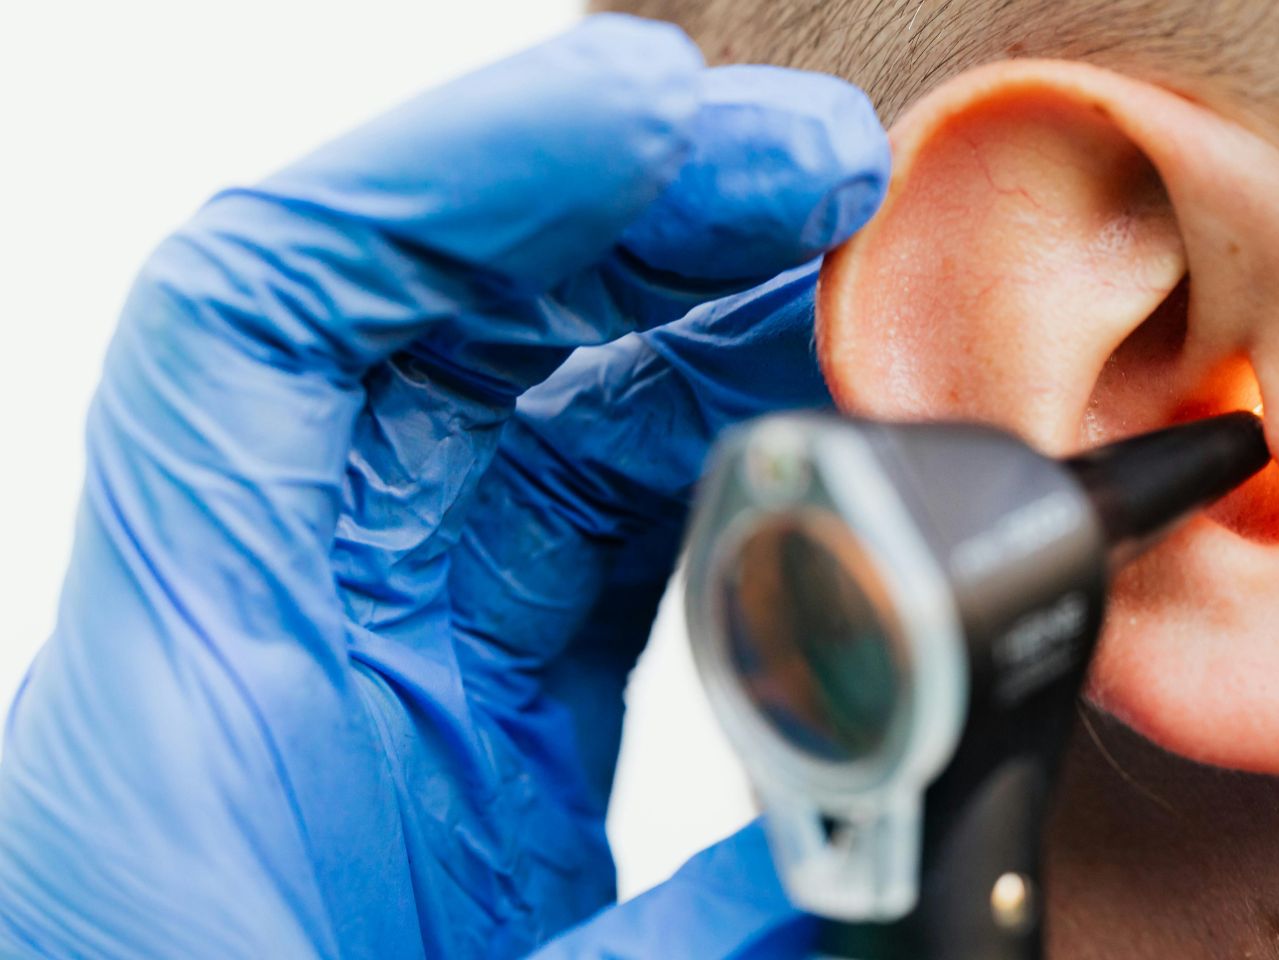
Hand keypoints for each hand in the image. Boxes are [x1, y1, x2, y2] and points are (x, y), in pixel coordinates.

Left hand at [0, 15, 886, 957]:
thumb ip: (678, 935)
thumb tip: (881, 847)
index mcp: (211, 669)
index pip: (271, 310)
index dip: (450, 171)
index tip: (641, 119)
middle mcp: (300, 621)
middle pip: (441, 325)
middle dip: (628, 210)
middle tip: (811, 174)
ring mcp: (402, 659)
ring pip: (546, 410)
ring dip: (697, 316)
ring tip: (847, 274)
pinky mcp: (489, 718)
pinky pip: (601, 528)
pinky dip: (715, 453)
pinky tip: (816, 428)